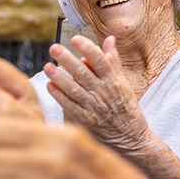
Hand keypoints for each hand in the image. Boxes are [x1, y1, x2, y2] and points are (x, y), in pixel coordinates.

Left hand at [45, 35, 153, 155]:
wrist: (132, 139)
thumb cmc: (127, 109)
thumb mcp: (125, 83)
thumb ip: (114, 61)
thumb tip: (110, 39)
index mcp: (113, 81)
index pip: (100, 61)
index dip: (88, 49)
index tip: (76, 39)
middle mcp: (103, 93)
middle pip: (83, 73)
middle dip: (67, 59)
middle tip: (54, 48)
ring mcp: (94, 107)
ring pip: (74, 89)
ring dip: (59, 77)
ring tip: (47, 66)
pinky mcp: (86, 120)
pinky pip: (70, 106)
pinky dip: (60, 96)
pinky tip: (50, 86)